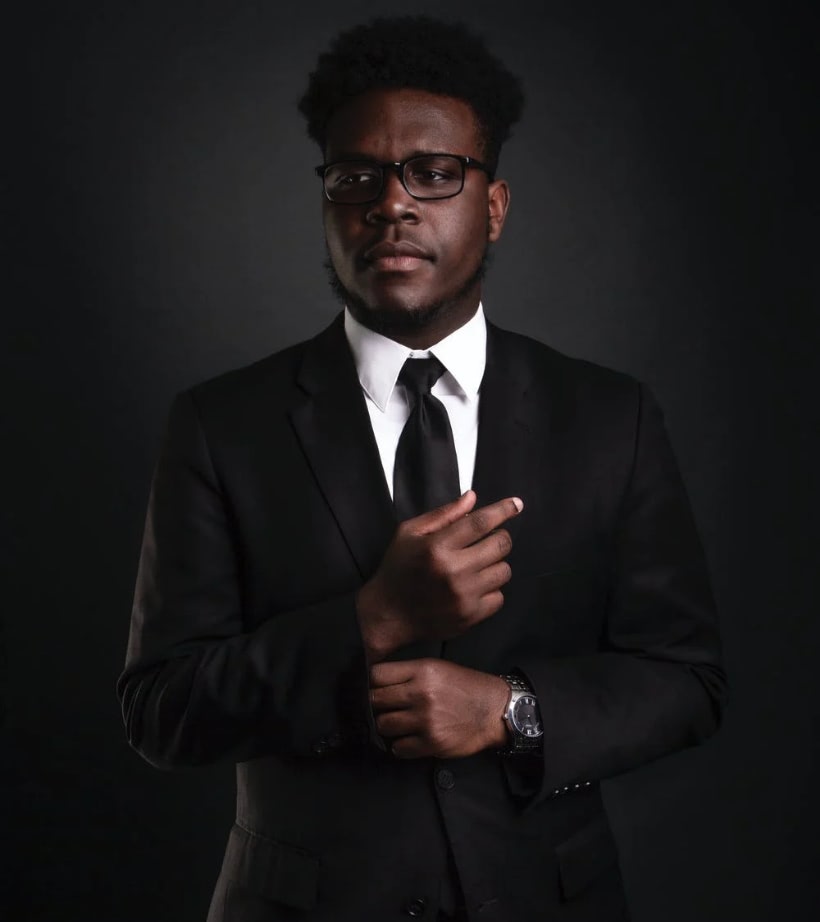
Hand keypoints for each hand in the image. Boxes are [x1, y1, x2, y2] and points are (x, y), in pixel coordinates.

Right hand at [357, 491, 522, 660]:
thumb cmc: (397, 570)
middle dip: (499, 537)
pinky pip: (500, 597)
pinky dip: (491, 590)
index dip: (502, 510)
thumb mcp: (409, 533)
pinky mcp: (470, 616)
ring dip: (494, 564)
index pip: (480, 522)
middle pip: (500, 545)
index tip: (516, 504)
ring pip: (504, 571)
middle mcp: (453, 571)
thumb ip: (443, 515)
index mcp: (437, 547)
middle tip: (488, 540)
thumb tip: (472, 498)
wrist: (387, 615)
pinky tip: (473, 587)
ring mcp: (464, 596)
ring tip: (476, 565)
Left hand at [370, 659, 509, 758]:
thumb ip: (409, 673)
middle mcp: (421, 693)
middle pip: (375, 700)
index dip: (373, 682)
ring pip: (384, 725)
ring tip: (399, 723)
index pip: (377, 675)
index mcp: (422, 671)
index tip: (377, 688)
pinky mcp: (432, 742)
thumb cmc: (465, 687)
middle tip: (387, 707)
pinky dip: (401, 745)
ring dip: (388, 726)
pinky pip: (399, 748)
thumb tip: (377, 683)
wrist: (493, 710)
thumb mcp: (438, 668)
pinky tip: (409, 738)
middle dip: (377, 705)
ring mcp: (426, 719)